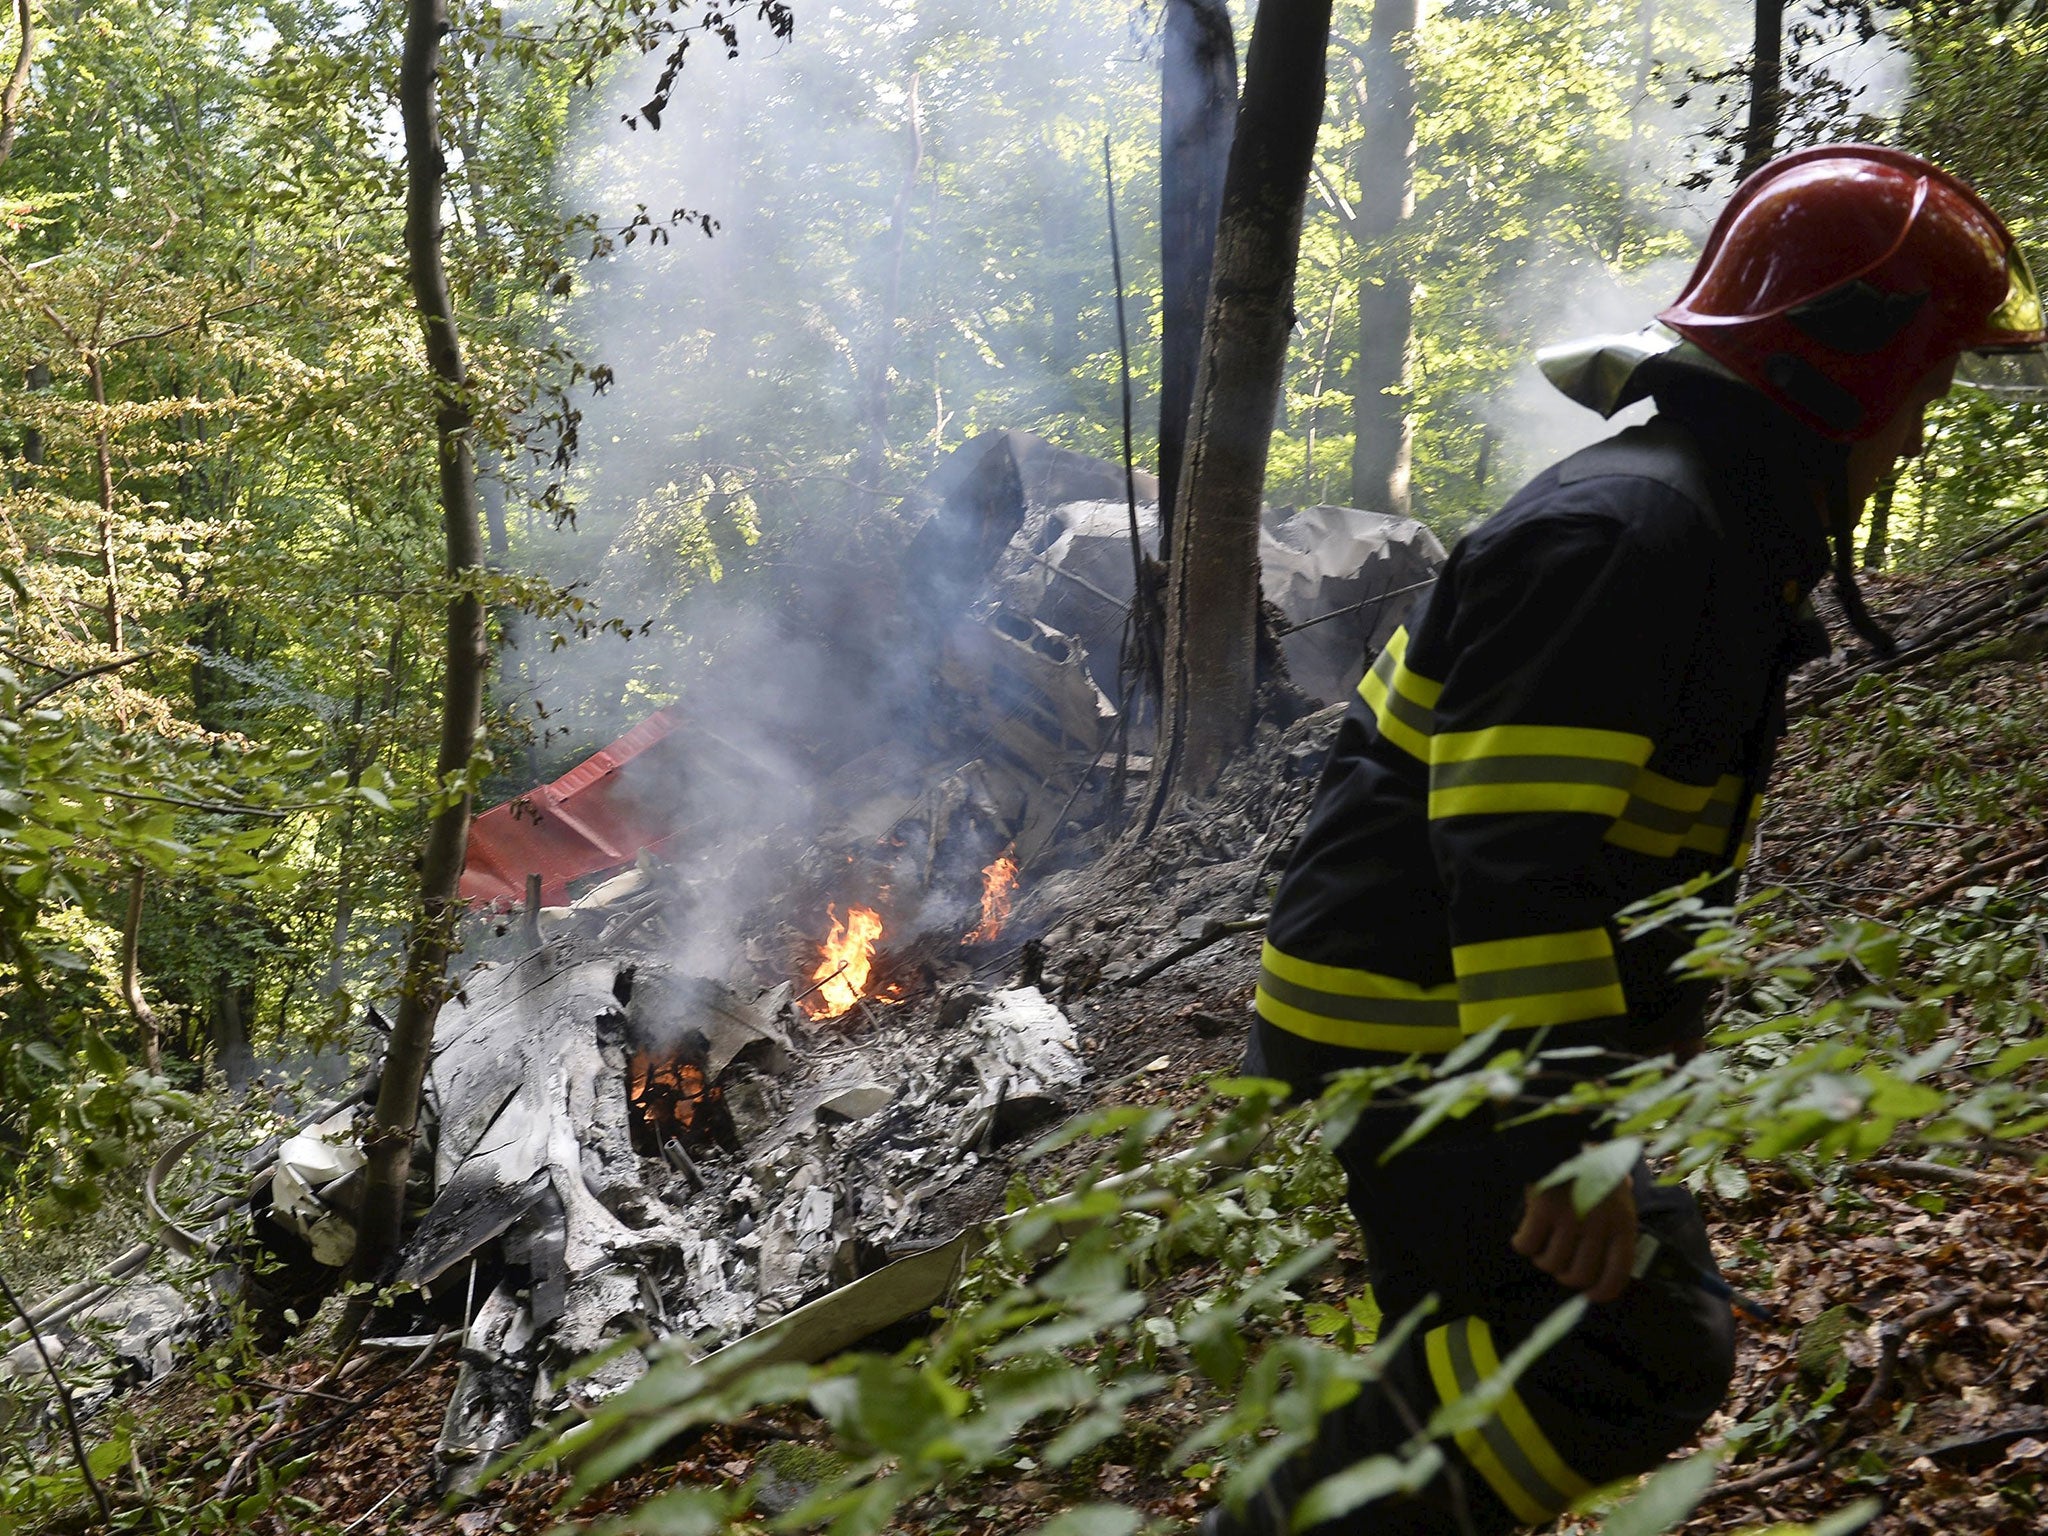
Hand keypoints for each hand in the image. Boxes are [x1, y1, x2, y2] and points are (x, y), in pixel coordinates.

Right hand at [1512, 1176, 1637, 1303]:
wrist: (1562, 1136)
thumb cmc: (1592, 1164)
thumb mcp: (1618, 1192)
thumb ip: (1618, 1219)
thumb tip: (1616, 1249)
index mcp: (1623, 1224)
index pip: (1616, 1275)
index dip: (1601, 1292)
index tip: (1588, 1294)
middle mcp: (1599, 1227)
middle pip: (1578, 1275)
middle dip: (1564, 1274)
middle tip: (1558, 1262)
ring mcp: (1570, 1219)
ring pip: (1551, 1263)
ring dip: (1542, 1258)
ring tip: (1542, 1242)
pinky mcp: (1542, 1211)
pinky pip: (1527, 1244)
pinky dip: (1522, 1243)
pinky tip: (1523, 1234)